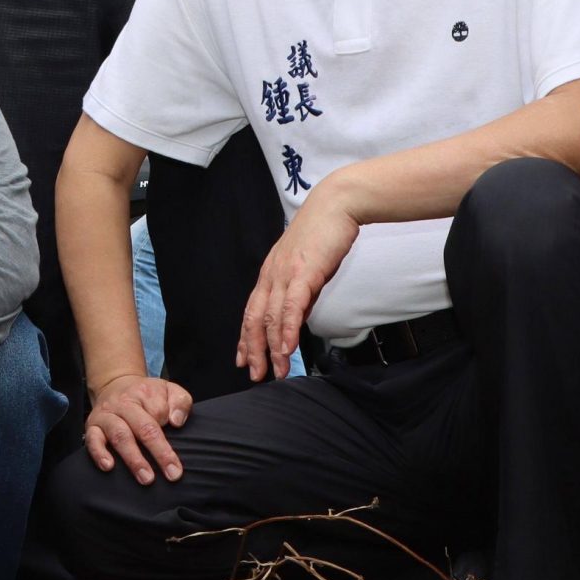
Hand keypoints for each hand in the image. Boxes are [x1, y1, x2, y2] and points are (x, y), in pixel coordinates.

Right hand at [83, 372, 192, 482]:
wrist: (113, 385)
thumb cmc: (145, 394)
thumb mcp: (168, 389)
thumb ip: (180, 401)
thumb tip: (176, 422)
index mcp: (145, 393)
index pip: (160, 412)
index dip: (171, 429)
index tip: (181, 448)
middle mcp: (124, 403)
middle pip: (143, 428)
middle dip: (159, 452)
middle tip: (172, 474)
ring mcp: (107, 415)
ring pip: (120, 436)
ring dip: (133, 459)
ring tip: (146, 478)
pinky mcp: (92, 426)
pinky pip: (92, 439)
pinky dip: (99, 453)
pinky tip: (108, 466)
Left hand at [236, 191, 359, 381]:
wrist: (336, 204)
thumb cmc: (324, 233)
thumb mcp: (307, 267)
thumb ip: (300, 293)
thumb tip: (298, 317)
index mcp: (271, 273)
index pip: (252, 311)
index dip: (246, 337)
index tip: (243, 358)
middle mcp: (272, 275)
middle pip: (255, 319)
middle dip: (253, 350)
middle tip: (254, 374)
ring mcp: (285, 274)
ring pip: (271, 317)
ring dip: (272, 348)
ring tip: (275, 370)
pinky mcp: (303, 272)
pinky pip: (291, 306)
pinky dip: (287, 330)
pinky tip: (287, 348)